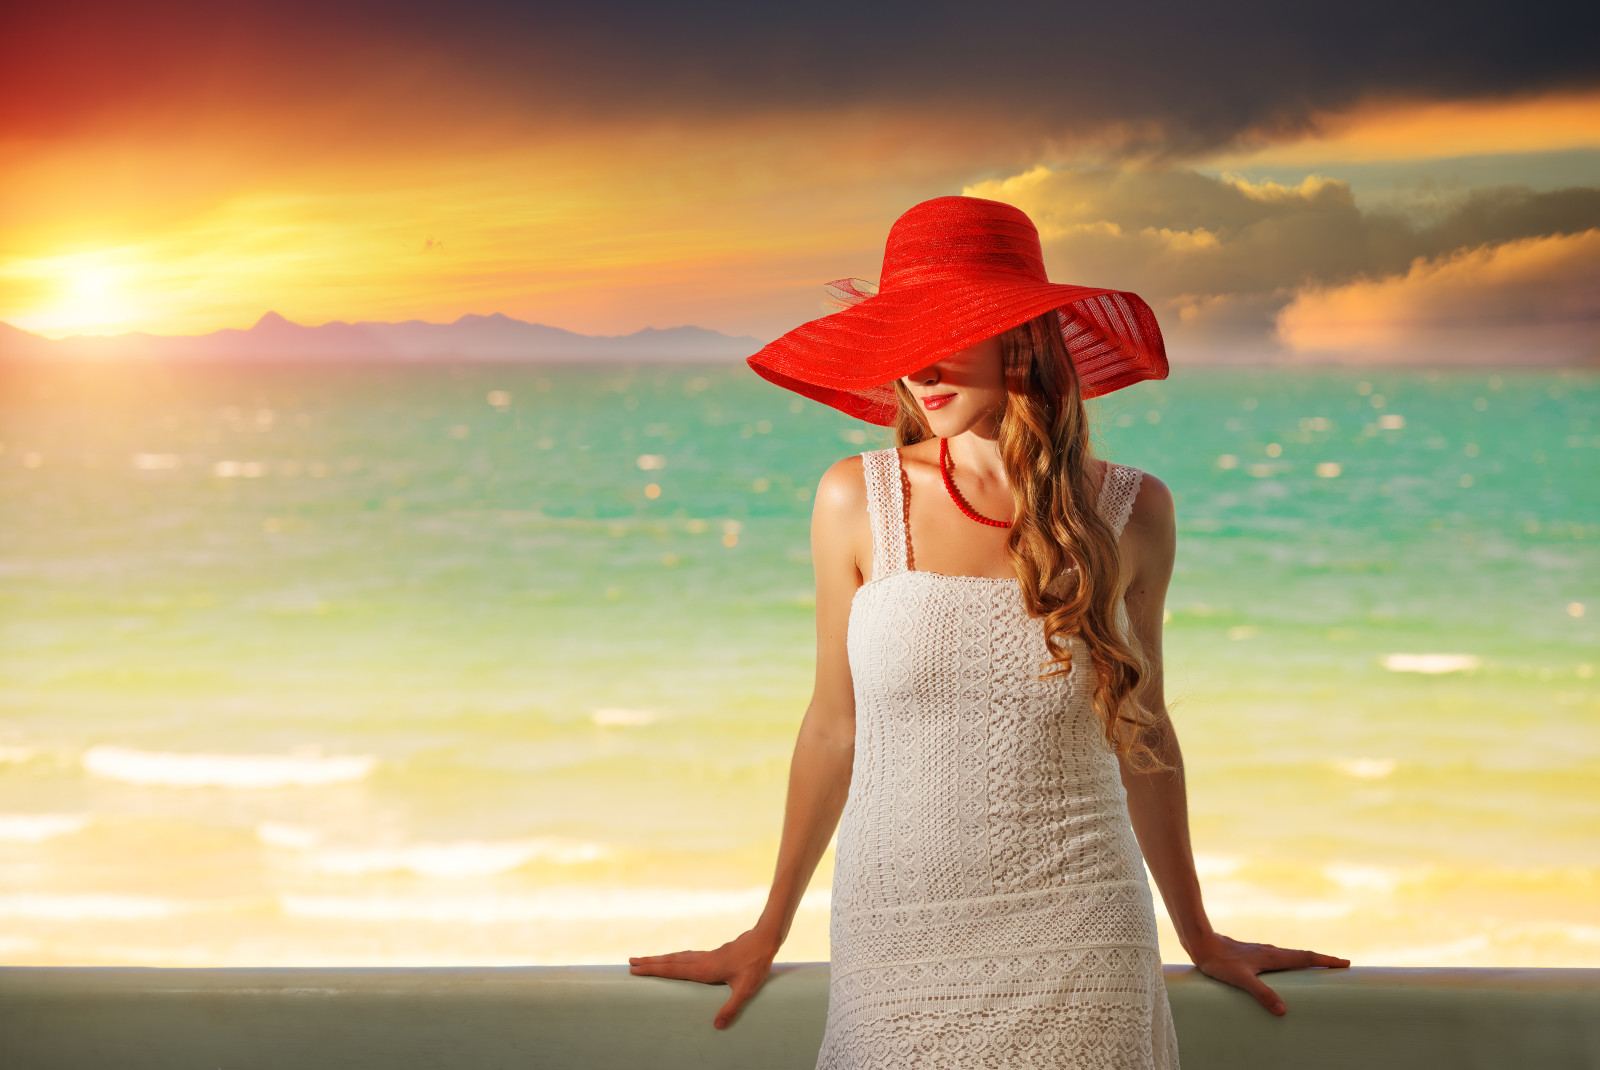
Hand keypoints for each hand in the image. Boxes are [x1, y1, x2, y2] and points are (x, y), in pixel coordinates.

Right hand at [629, 927, 778, 1029]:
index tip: (636, 969)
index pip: (673, 970)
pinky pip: (686, 955)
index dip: (654, 970)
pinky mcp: (712, 954)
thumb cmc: (756, 965)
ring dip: (660, 958)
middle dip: (650, 962)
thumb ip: (731, 1008)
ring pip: (677, 956)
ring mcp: (706, 956)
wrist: (764, 940)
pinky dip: (674, 957)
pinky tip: (675, 959)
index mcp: (705, 970)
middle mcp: (701, 961)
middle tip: (630, 962)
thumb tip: (717, 1026)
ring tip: (645, 960)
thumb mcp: (746, 990)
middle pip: (670, 961)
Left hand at [1189, 932, 1349, 1015]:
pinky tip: (1284, 968)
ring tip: (1318, 968)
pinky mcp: (1252, 954)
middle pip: (1302, 956)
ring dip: (1306, 961)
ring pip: (1290, 956)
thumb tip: (1283, 1011)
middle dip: (1322, 961)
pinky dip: (1290, 962)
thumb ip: (1262, 994)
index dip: (1326, 961)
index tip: (1345, 962)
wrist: (1202, 944)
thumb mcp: (1241, 980)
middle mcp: (1270, 952)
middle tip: (1340, 965)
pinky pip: (1278, 958)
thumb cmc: (1220, 963)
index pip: (1306, 958)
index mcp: (1272, 956)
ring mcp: (1261, 952)